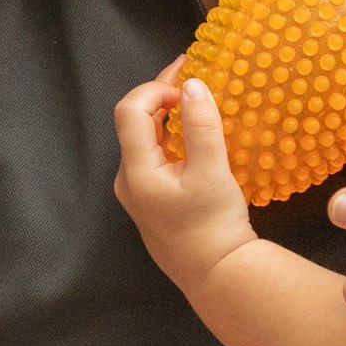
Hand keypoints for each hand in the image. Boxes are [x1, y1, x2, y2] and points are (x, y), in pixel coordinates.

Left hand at [113, 70, 254, 293]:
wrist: (217, 275)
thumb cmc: (213, 225)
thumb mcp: (212, 171)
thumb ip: (201, 125)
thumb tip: (192, 84)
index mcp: (136, 171)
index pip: (130, 110)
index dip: (155, 88)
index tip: (188, 88)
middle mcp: (129, 178)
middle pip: (134, 121)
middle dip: (161, 92)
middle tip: (192, 71)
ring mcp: (139, 190)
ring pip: (145, 137)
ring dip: (167, 112)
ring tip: (194, 94)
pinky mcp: (153, 198)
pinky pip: (155, 153)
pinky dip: (172, 133)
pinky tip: (194, 129)